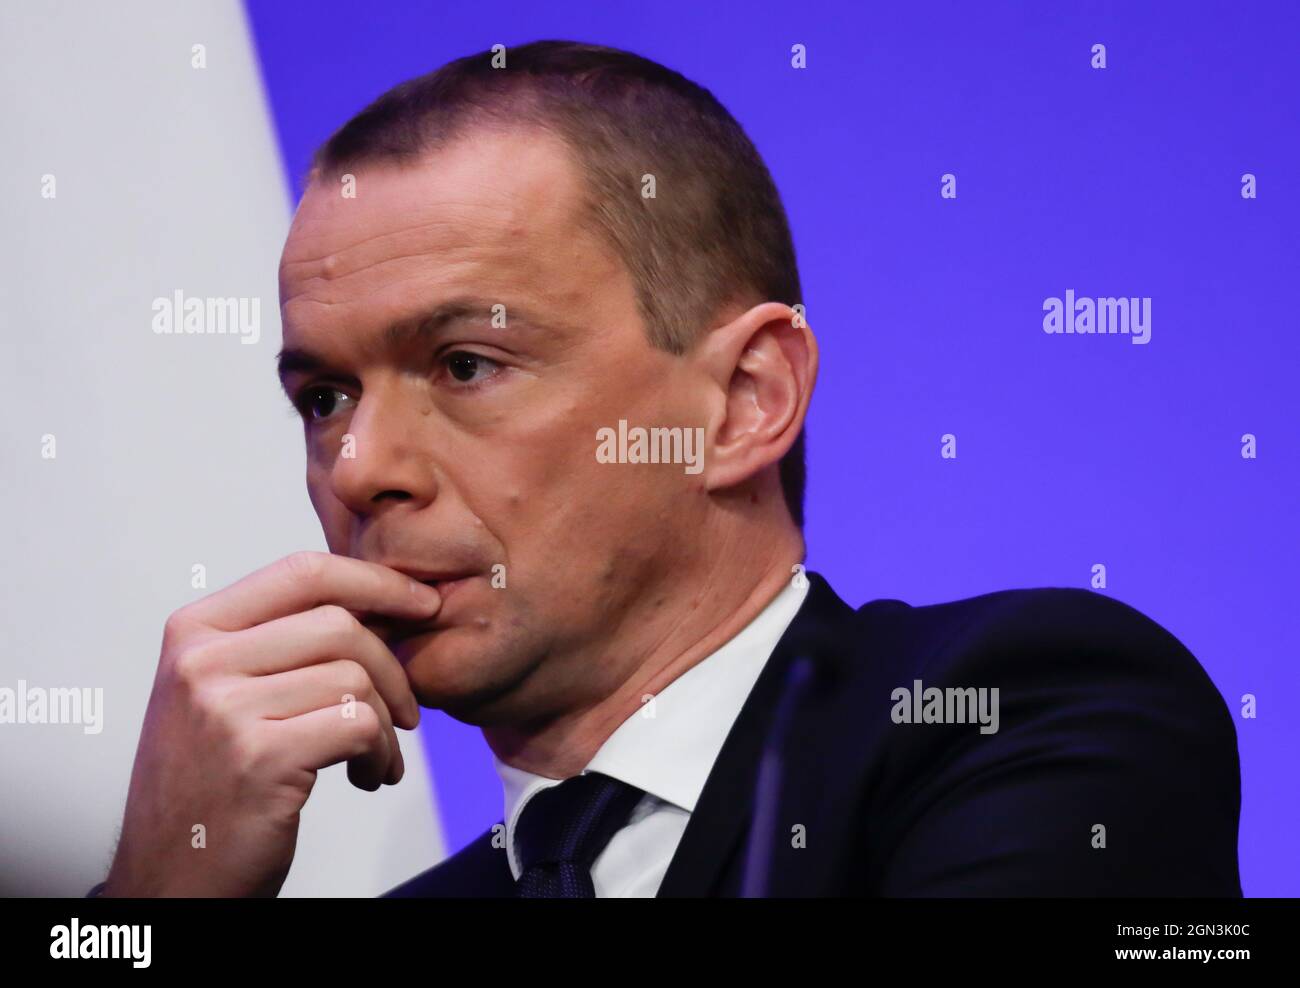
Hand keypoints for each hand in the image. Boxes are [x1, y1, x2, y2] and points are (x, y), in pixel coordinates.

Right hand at [101, 551, 440, 896]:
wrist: (172, 877)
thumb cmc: (210, 783)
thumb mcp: (223, 692)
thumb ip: (281, 640)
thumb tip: (381, 599)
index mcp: (195, 631)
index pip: (303, 571)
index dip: (376, 581)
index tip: (421, 603)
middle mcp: (201, 661)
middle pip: (339, 623)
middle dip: (394, 666)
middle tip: (406, 710)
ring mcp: (225, 709)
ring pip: (355, 678)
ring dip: (387, 724)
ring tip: (376, 757)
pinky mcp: (260, 758)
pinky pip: (359, 726)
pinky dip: (381, 753)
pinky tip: (367, 776)